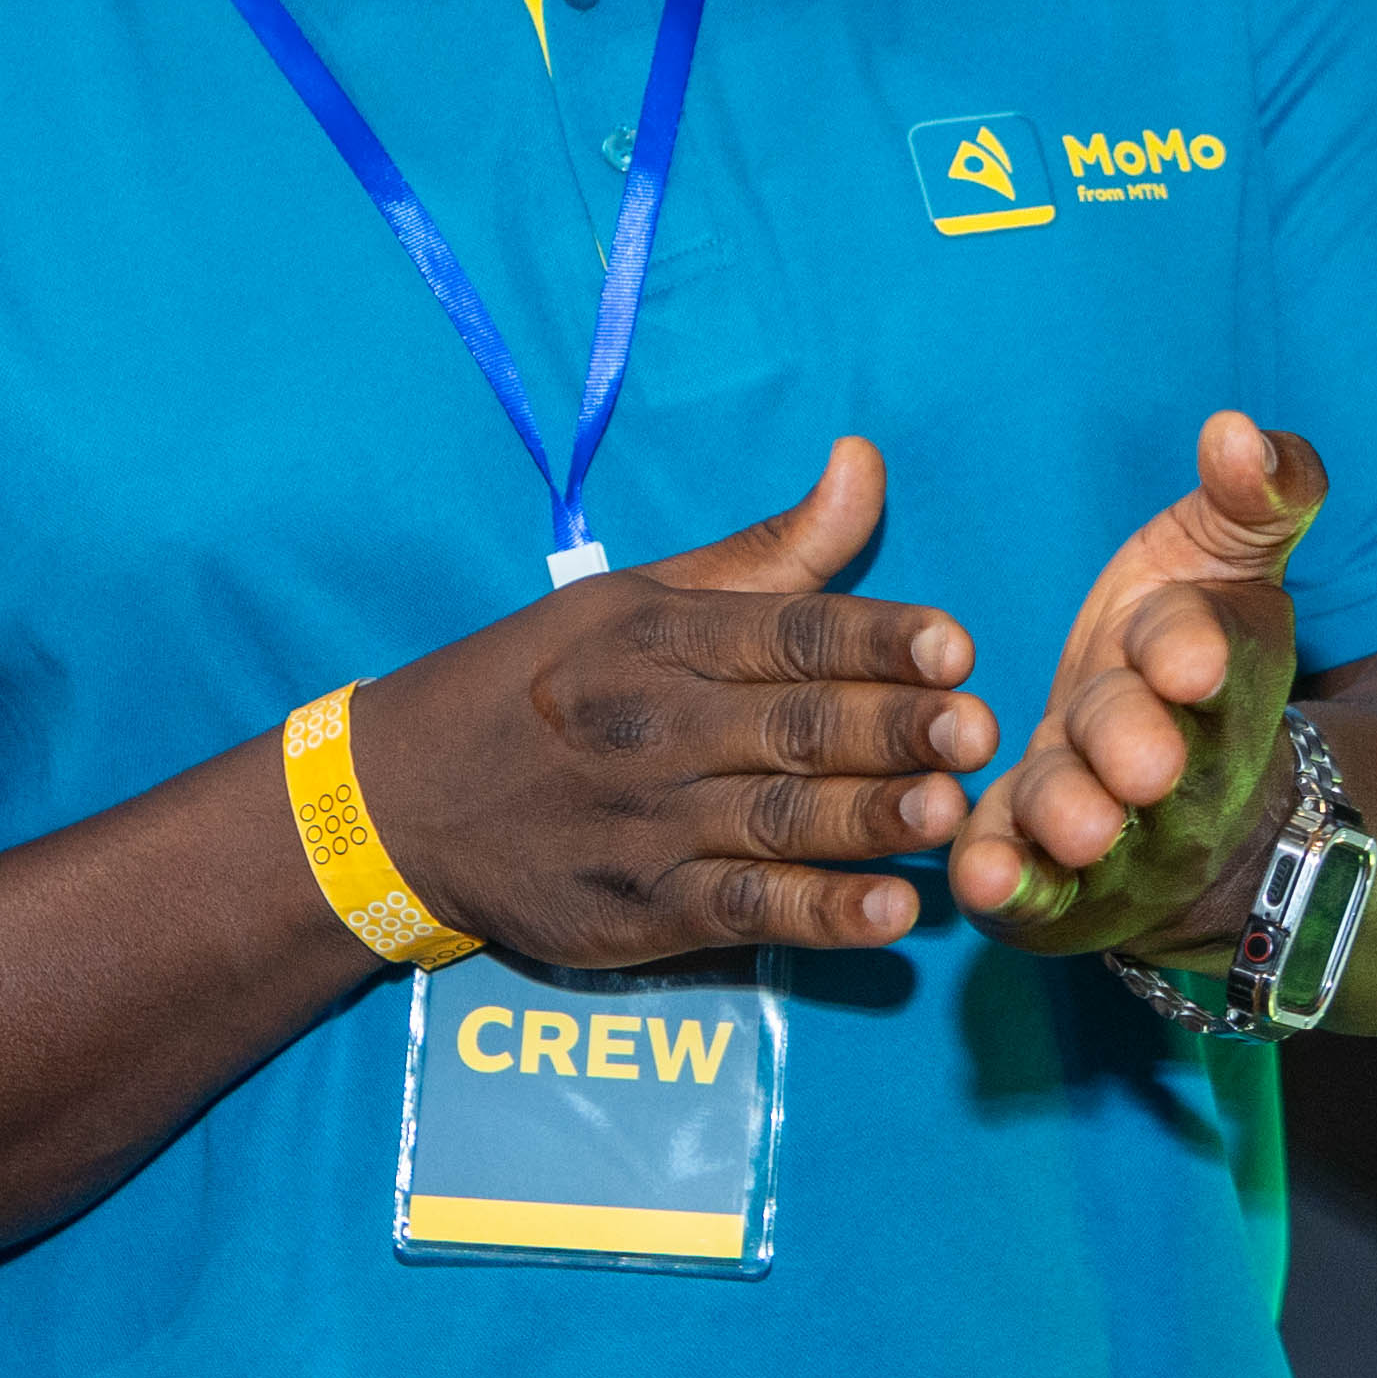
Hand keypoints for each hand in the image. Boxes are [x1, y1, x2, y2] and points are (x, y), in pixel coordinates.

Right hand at [345, 438, 993, 966]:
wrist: (397, 803)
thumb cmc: (542, 682)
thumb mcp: (639, 593)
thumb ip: (772, 549)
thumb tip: (866, 459)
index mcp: (659, 636)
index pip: (783, 632)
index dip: (874, 638)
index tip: (954, 644)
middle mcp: (656, 726)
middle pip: (792, 725)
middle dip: (891, 729)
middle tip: (979, 731)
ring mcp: (647, 824)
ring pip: (779, 821)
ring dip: (870, 820)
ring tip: (952, 814)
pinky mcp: (641, 910)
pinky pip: (745, 911)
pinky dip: (820, 917)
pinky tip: (892, 915)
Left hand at [950, 410, 1321, 961]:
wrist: (1189, 804)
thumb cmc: (1185, 651)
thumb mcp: (1227, 561)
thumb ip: (1254, 496)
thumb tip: (1237, 429)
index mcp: (1215, 670)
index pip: (1212, 654)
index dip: (1194, 652)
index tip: (1184, 656)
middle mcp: (1173, 761)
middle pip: (1157, 750)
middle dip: (1142, 746)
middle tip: (1143, 760)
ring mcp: (1114, 832)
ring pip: (1092, 826)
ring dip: (1077, 820)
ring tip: (1073, 824)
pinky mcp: (1052, 887)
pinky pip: (1031, 892)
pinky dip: (1010, 886)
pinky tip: (979, 876)